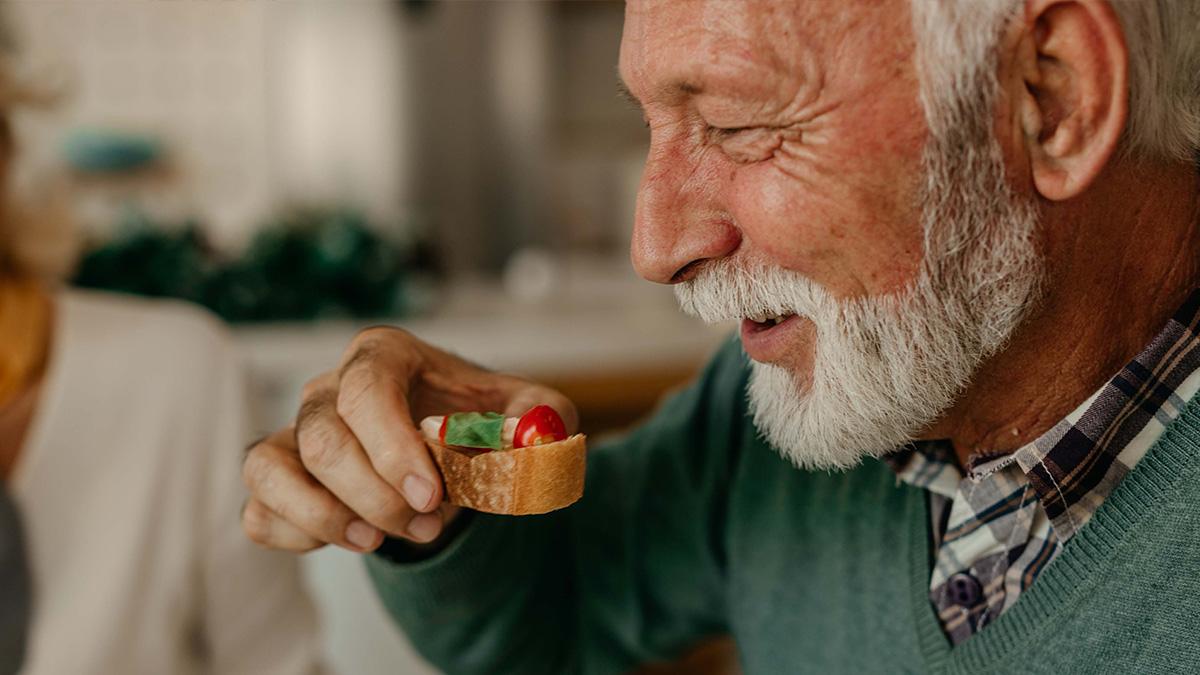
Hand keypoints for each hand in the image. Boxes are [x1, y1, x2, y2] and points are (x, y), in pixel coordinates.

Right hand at [241, 327, 577, 552]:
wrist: (452, 450)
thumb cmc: (480, 422)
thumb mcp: (527, 413)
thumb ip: (541, 418)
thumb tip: (531, 438)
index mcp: (385, 355)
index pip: (368, 388)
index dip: (392, 447)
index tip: (432, 495)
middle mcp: (330, 387)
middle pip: (323, 438)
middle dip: (376, 495)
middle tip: (428, 525)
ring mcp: (297, 432)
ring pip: (269, 469)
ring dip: (325, 517)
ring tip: (377, 541)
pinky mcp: (280, 479)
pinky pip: (257, 509)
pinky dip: (296, 535)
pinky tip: (353, 539)